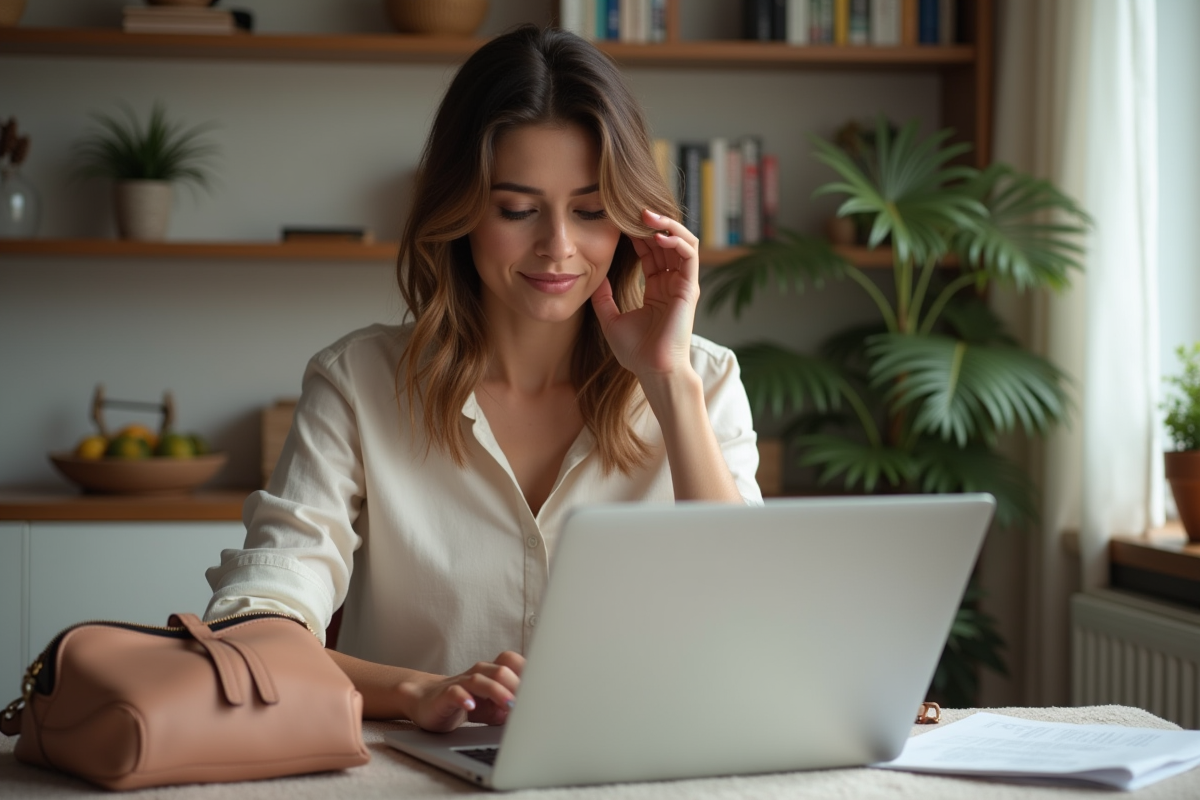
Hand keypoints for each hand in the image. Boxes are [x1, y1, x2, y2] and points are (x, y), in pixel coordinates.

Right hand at [399, 651, 524, 732]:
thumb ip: (510, 709)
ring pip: (481, 678)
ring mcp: (462, 682)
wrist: (428, 702)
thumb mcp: (493, 709)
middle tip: (529, 703)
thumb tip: (532, 714)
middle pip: (502, 670)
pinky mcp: (445, 694)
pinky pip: (455, 691)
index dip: (529, 673)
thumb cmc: (467, 703)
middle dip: (518, 686)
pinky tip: (472, 706)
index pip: (514, 663)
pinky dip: (464, 698)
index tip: (544, 690)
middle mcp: (479, 673)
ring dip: (497, 691)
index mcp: (493, 672)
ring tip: (509, 705)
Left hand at [591, 208, 699, 380]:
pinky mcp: (690, 288)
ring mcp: (683, 284)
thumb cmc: (636, 352)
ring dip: (666, 225)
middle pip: (665, 242)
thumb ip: (603, 298)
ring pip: (682, 242)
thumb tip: (592, 277)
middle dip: (650, 224)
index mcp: (657, 288)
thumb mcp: (611, 320)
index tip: (618, 221)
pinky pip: (688, 255)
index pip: (649, 251)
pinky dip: (676, 240)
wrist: (653, 371)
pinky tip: (658, 235)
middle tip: (630, 208)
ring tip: (646, 215)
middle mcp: (672, 283)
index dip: (636, 234)